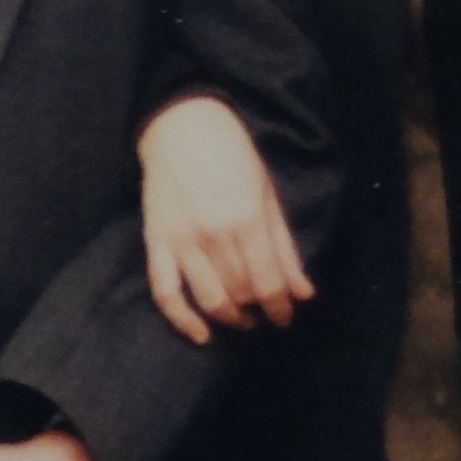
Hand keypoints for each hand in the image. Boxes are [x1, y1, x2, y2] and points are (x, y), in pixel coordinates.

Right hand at [139, 92, 312, 345]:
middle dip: (257, 310)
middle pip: (241, 293)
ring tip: (241, 320)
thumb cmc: (233, 155)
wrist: (181, 126)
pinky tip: (201, 334)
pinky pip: (165, 293)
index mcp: (247, 220)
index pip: (267, 282)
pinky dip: (182, 320)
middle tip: (265, 314)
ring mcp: (182, 242)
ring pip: (209, 299)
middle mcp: (214, 236)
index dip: (280, 308)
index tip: (286, 317)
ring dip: (229, 318)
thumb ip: (284, 246)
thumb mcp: (267, 194)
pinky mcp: (156, 243)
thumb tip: (303, 292)